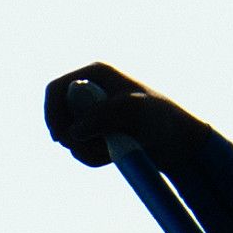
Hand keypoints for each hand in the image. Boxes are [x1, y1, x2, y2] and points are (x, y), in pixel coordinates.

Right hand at [43, 59, 190, 170]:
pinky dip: (92, 158)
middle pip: (58, 116)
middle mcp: (92, 91)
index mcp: (96, 73)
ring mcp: (95, 114)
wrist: (180, 143)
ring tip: (113, 151)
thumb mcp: (134, 112)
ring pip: (70, 137)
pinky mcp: (100, 133)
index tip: (60, 137)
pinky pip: (81, 149)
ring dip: (85, 150)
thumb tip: (73, 132)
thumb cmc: (162, 119)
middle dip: (70, 137)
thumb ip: (102, 116)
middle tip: (86, 149)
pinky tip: (114, 156)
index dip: (51, 113)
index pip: (56, 89)